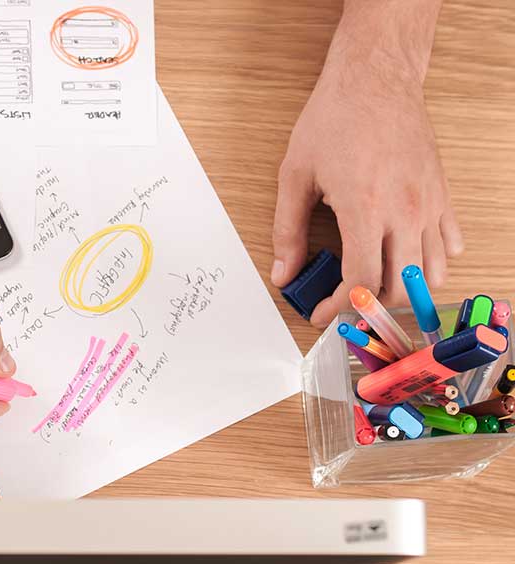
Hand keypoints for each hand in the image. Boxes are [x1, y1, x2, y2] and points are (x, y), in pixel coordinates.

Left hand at [271, 40, 462, 327]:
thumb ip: (288, 231)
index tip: (321, 313)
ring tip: (374, 286)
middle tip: (343, 304)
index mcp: (365, 209)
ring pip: (432, 273)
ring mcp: (429, 204)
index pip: (361, 282)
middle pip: (399, 288)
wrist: (375, 80)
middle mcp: (404, 212)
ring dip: (404, 290)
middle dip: (369, 307)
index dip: (339, 308)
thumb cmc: (334, 119)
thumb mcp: (295, 175)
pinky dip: (432, 262)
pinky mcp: (442, 194)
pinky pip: (450, 244)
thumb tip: (283, 273)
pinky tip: (406, 258)